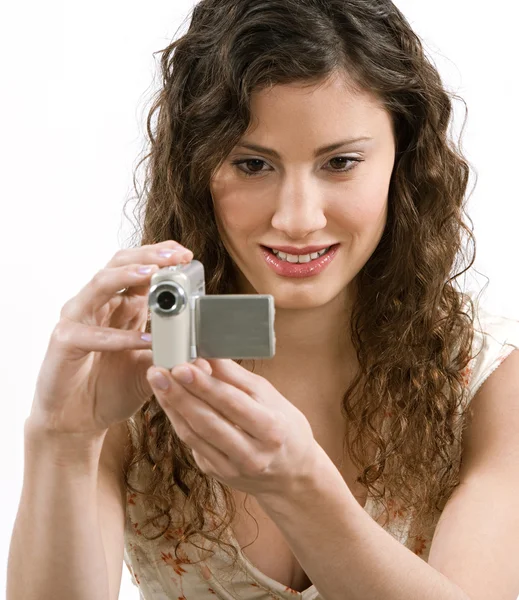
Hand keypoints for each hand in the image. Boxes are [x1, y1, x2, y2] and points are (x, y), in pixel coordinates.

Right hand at [28, 240, 193, 437]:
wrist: (77, 421)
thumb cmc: (109, 388)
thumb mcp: (149, 367)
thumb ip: (170, 353)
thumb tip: (203, 351)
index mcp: (119, 306)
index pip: (138, 268)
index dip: (160, 256)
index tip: (185, 254)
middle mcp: (97, 306)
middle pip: (119, 265)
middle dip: (149, 256)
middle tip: (175, 256)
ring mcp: (77, 320)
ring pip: (100, 285)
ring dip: (129, 277)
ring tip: (154, 274)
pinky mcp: (64, 342)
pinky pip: (92, 334)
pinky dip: (120, 336)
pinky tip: (144, 339)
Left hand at [147, 357, 318, 497]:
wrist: (291, 474)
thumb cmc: (284, 426)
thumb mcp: (270, 397)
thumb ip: (237, 377)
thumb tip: (208, 354)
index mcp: (271, 429)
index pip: (231, 403)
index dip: (204, 385)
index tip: (182, 366)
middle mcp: (252, 454)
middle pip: (207, 421)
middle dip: (179, 394)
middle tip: (158, 371)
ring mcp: (232, 468)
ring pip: (194, 435)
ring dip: (172, 406)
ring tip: (157, 381)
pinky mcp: (216, 473)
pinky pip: (192, 444)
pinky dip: (178, 420)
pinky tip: (168, 400)